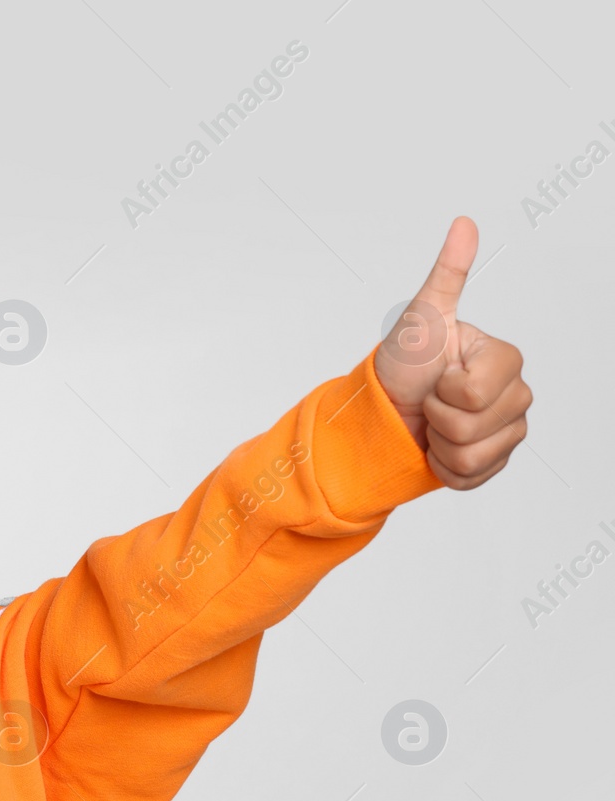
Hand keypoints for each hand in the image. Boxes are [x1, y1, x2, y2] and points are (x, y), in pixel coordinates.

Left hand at [374, 216, 532, 489]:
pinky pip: (471, 479)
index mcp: (504, 361)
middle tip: (430, 399)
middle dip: (439, 416)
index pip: (477, 392)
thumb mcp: (420, 318)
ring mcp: (507, 431)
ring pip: (473, 456)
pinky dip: (443, 467)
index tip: (438, 375)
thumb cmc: (402, 364)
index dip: (446, 389)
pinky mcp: (492, 462)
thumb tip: (463, 223)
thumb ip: (446, 274)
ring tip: (431, 421)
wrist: (383, 411)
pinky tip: (435, 445)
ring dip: (439, 443)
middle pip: (475, 428)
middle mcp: (515, 395)